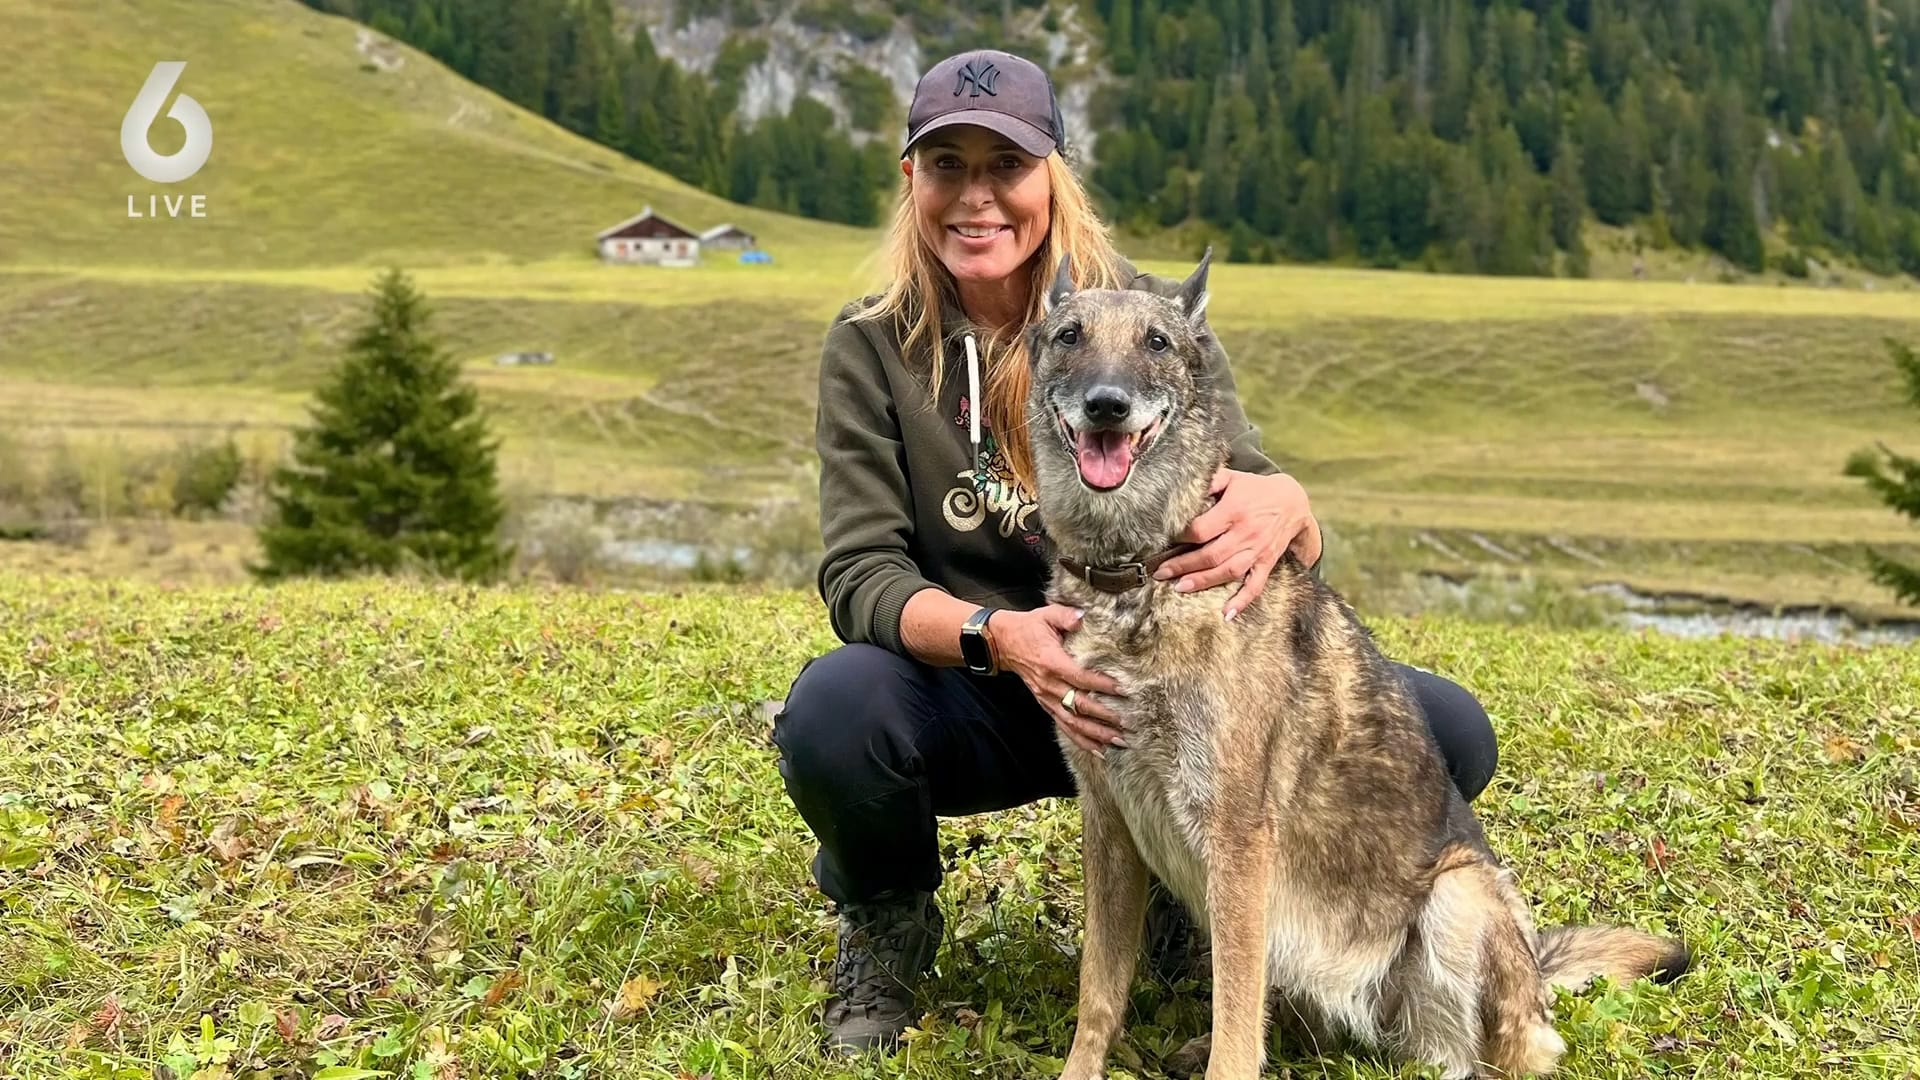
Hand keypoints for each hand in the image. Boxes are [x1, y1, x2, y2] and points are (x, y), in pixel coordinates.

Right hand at [992, 605, 1128, 754]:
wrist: (1003, 642)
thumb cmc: (1029, 627)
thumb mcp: (1046, 614)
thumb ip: (1066, 616)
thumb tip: (1083, 617)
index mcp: (1051, 662)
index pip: (1080, 677)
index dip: (1101, 684)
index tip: (1123, 690)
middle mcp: (1049, 684)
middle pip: (1079, 705)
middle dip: (1105, 716)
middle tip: (1129, 722)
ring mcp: (1046, 698)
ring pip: (1073, 722)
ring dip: (1096, 734)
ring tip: (1119, 741)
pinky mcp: (1045, 705)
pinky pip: (1064, 726)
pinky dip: (1081, 741)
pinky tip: (1099, 750)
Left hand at [1152, 468, 1320, 620]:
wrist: (1292, 501)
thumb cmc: (1255, 489)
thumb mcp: (1232, 478)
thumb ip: (1209, 481)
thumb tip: (1181, 488)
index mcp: (1234, 510)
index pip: (1202, 529)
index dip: (1182, 537)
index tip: (1164, 542)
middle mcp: (1246, 532)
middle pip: (1211, 554)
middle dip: (1183, 565)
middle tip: (1160, 573)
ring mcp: (1257, 550)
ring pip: (1228, 571)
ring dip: (1204, 582)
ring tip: (1180, 588)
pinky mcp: (1266, 562)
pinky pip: (1255, 585)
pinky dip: (1242, 601)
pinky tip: (1227, 614)